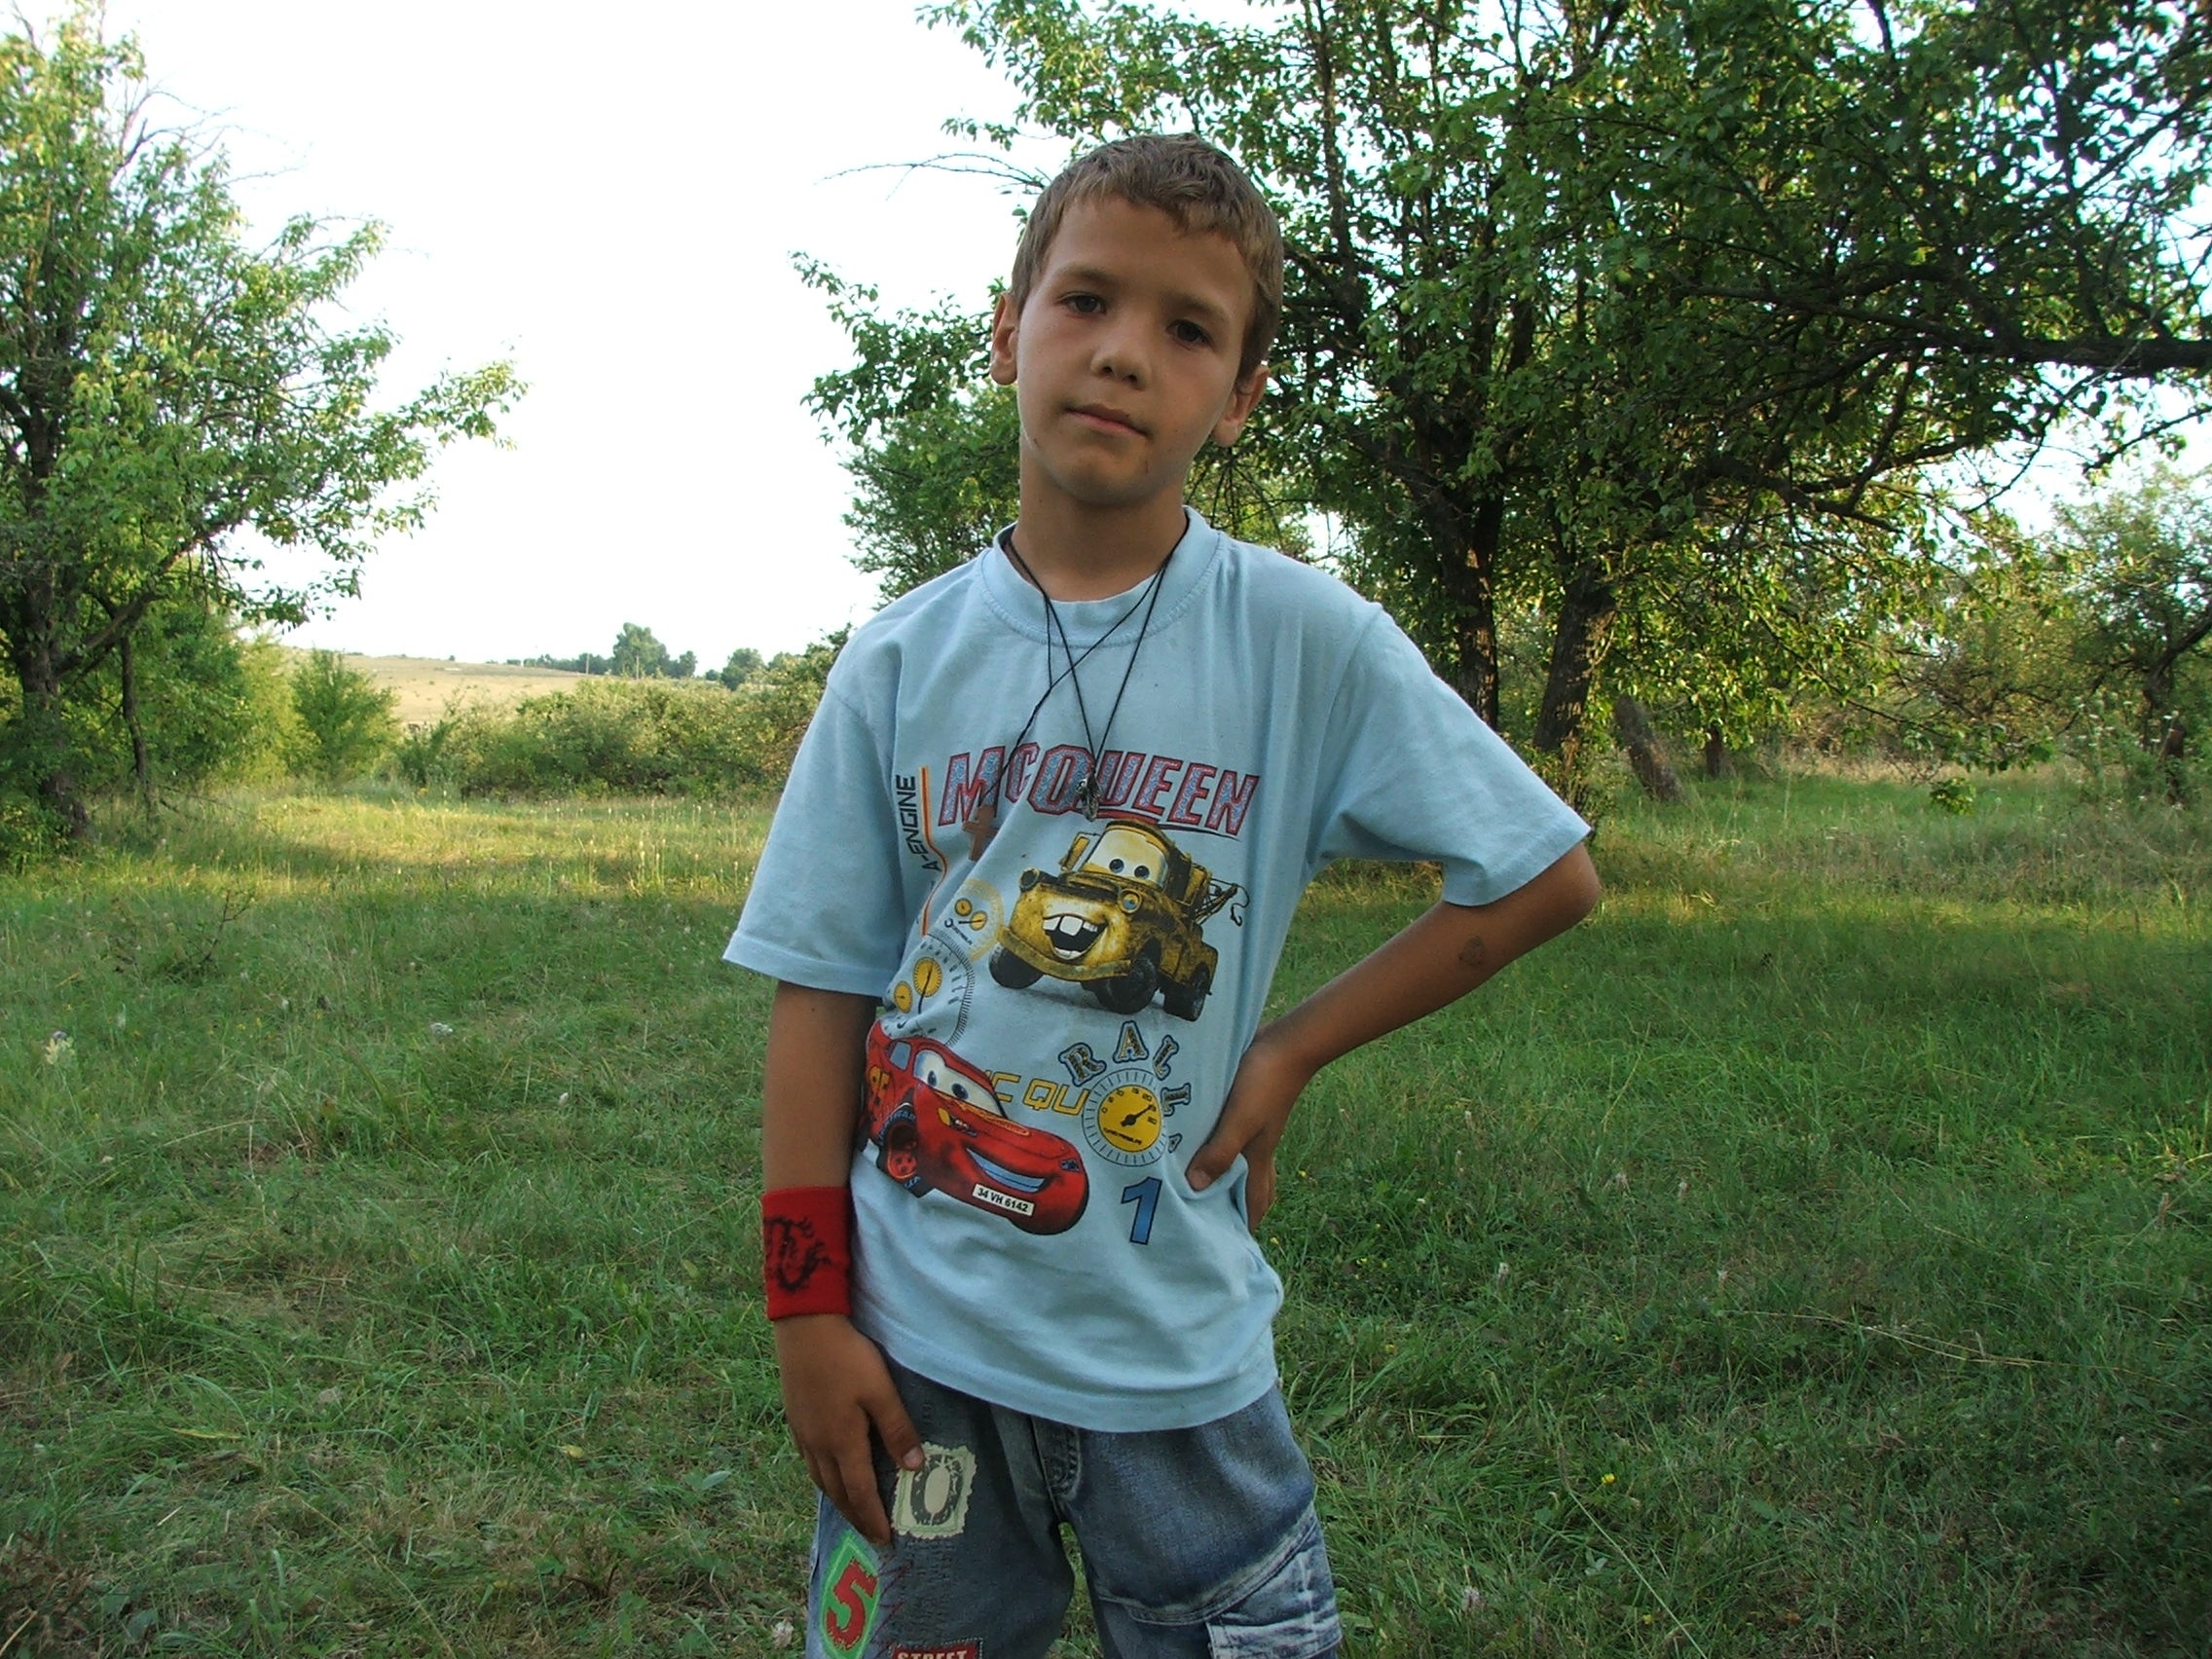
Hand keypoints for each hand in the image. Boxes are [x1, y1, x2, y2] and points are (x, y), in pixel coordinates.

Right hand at [773, 1314, 923, 1546]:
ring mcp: (802, 1432)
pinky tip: (828, 1470)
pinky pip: (809, 1461)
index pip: (860, 1492)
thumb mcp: (881, 1391)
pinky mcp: (794, 1417)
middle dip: (855, 1516)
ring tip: (852, 1509)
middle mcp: (818, 1444)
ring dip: (837, 1499)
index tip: (886, 1539)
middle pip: (837, 1492)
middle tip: (871, 1533)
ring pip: (819, 1478)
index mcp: (842, 1442)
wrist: (805, 1326)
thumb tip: (914, 1469)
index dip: (873, 1518)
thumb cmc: (847, 1357)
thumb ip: (897, 1430)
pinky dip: (822, 1477)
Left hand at [1186, 1025, 1315, 1230]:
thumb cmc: (1264, 1083)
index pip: (1256, 1201)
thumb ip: (1220, 1152)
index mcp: (1258, 1157)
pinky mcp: (1246, 1107)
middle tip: (1212, 1219)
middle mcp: (1258, 1147)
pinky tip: (1201, 1140)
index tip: (1230, 1246)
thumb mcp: (1239, 1121)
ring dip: (1226, 1176)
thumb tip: (1195, 1188)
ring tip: (1199, 1184)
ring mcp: (1254, 1127)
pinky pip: (1232, 1137)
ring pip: (1242, 1162)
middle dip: (1237, 1206)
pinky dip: (1220, 1147)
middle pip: (1252, 1186)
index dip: (1247, 1224)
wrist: (1287, 1043)